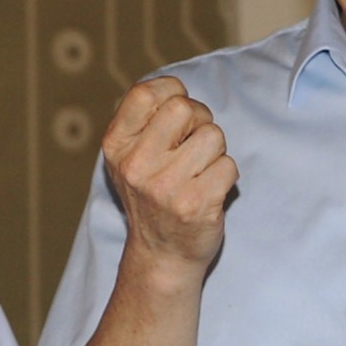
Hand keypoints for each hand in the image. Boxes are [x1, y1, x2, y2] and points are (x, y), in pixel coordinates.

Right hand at [98, 78, 236, 278]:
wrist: (161, 255)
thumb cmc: (153, 197)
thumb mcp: (131, 158)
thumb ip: (146, 122)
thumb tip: (176, 90)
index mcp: (117, 146)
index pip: (145, 93)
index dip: (171, 93)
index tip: (178, 115)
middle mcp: (136, 165)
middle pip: (184, 108)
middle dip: (199, 121)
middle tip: (193, 146)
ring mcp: (166, 186)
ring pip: (213, 136)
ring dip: (216, 151)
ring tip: (200, 172)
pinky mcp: (196, 204)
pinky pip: (229, 166)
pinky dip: (226, 176)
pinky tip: (209, 191)